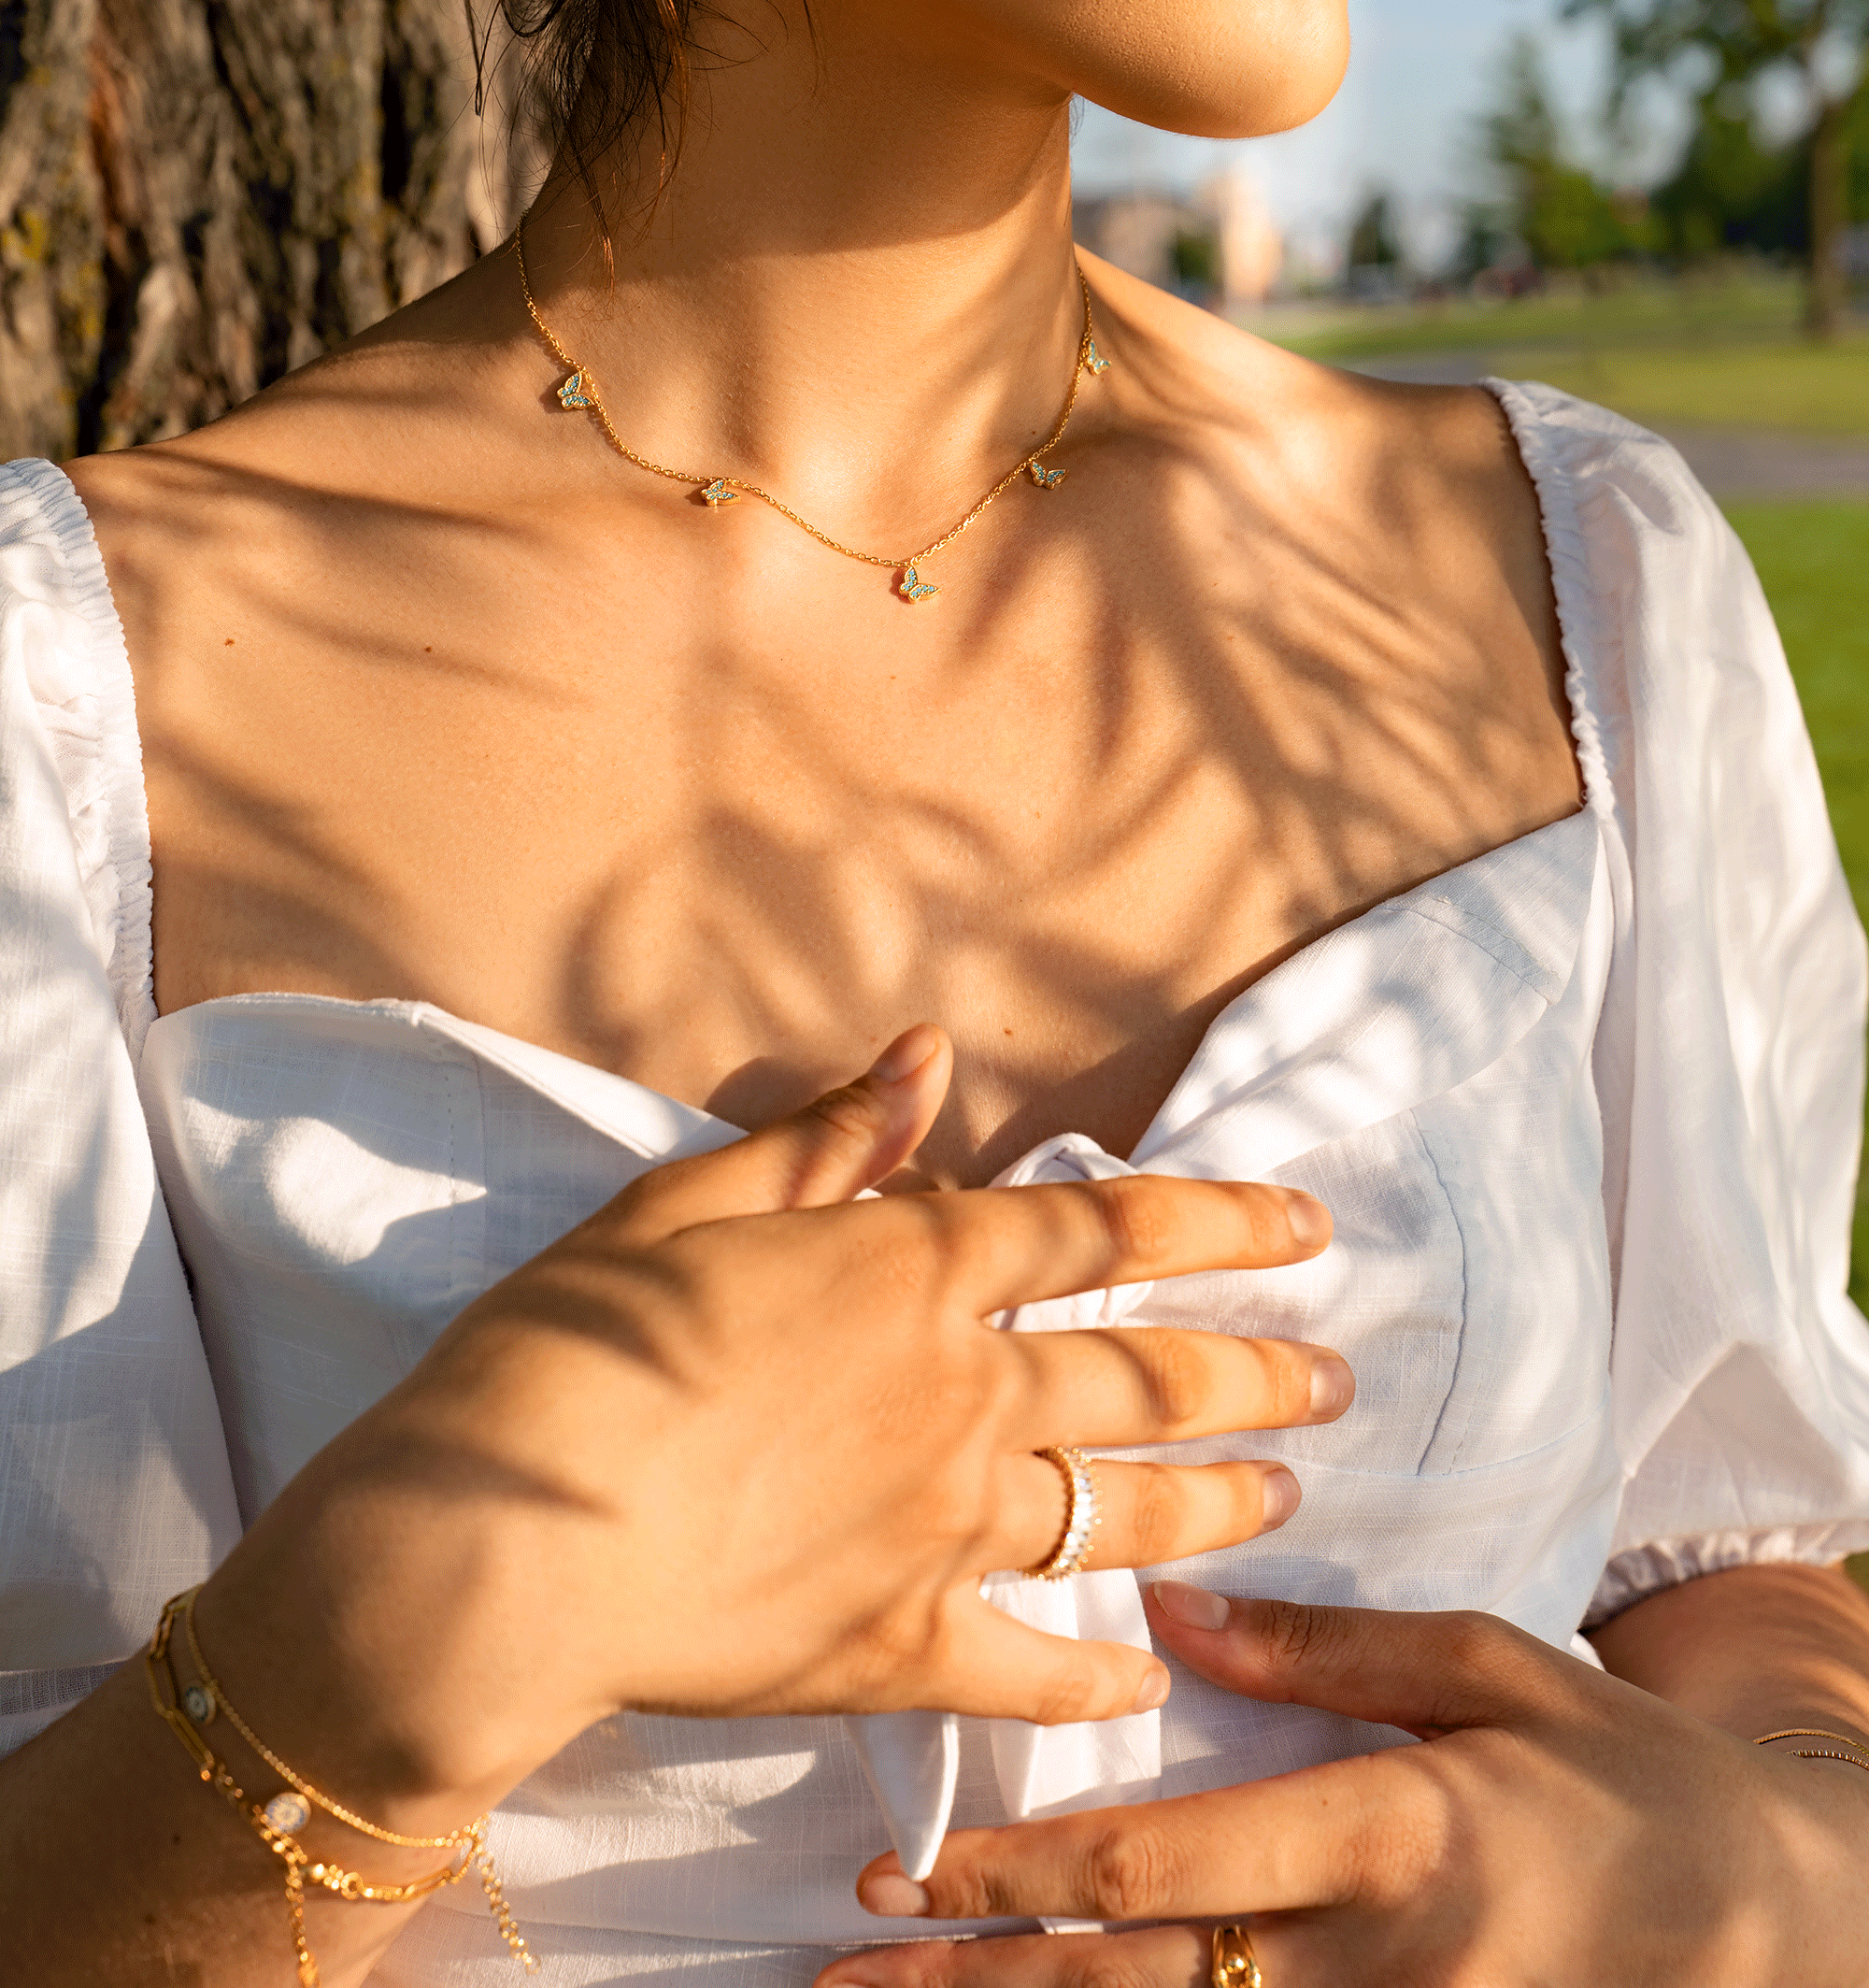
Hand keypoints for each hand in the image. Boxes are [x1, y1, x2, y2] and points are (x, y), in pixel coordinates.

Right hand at [195, 1030, 1348, 1815]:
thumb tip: (924, 1058)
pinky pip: (1028, 1667)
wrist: (500, 1541)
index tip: (1312, 1226)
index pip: (1105, 1232)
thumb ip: (820, 1139)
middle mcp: (958, 1394)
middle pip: (1147, 1377)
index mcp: (910, 1271)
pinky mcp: (895, 1649)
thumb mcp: (685, 1204)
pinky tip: (1148, 1679)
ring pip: (1119, 1513)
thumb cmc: (573, 1347)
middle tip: (1336, 1376)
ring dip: (1217, 1502)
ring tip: (1288, 1495)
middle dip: (1257, 1371)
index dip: (1222, 1222)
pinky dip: (1095, 1675)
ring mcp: (939, 1529)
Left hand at [822, 1585, 1868, 1986]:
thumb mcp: (1487, 1666)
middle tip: (852, 1972)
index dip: (1025, 1881)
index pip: (1168, 1877)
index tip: (914, 1867)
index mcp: (1390, 1837)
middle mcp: (1374, 1968)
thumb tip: (1167, 1606)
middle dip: (982, 1984)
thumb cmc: (1612, 1766)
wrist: (1753, 1912)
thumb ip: (1326, 1646)